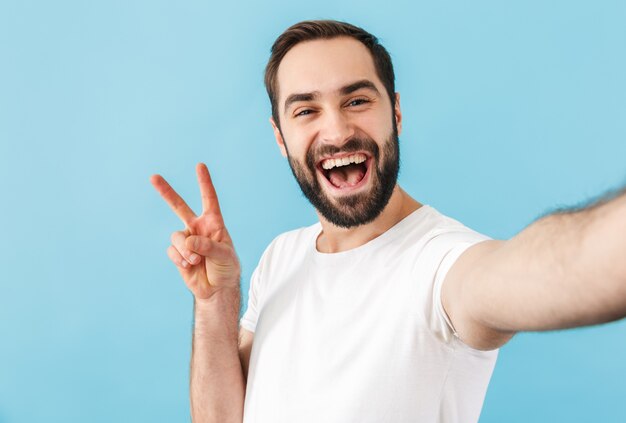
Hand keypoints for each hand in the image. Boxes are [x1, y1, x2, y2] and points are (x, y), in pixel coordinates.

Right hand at [150, 163, 239, 298]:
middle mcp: (197, 228)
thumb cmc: (226, 268)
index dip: (204, 183)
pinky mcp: (177, 253)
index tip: (200, 166)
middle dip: (166, 192)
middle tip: (153, 177)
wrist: (217, 288)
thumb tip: (189, 241)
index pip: (209, 199)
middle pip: (179, 206)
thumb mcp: (225, 255)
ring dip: (187, 250)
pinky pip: (173, 251)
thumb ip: (208, 246)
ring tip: (197, 261)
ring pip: (177, 237)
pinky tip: (190, 266)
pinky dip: (181, 259)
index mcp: (213, 223)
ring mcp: (186, 240)